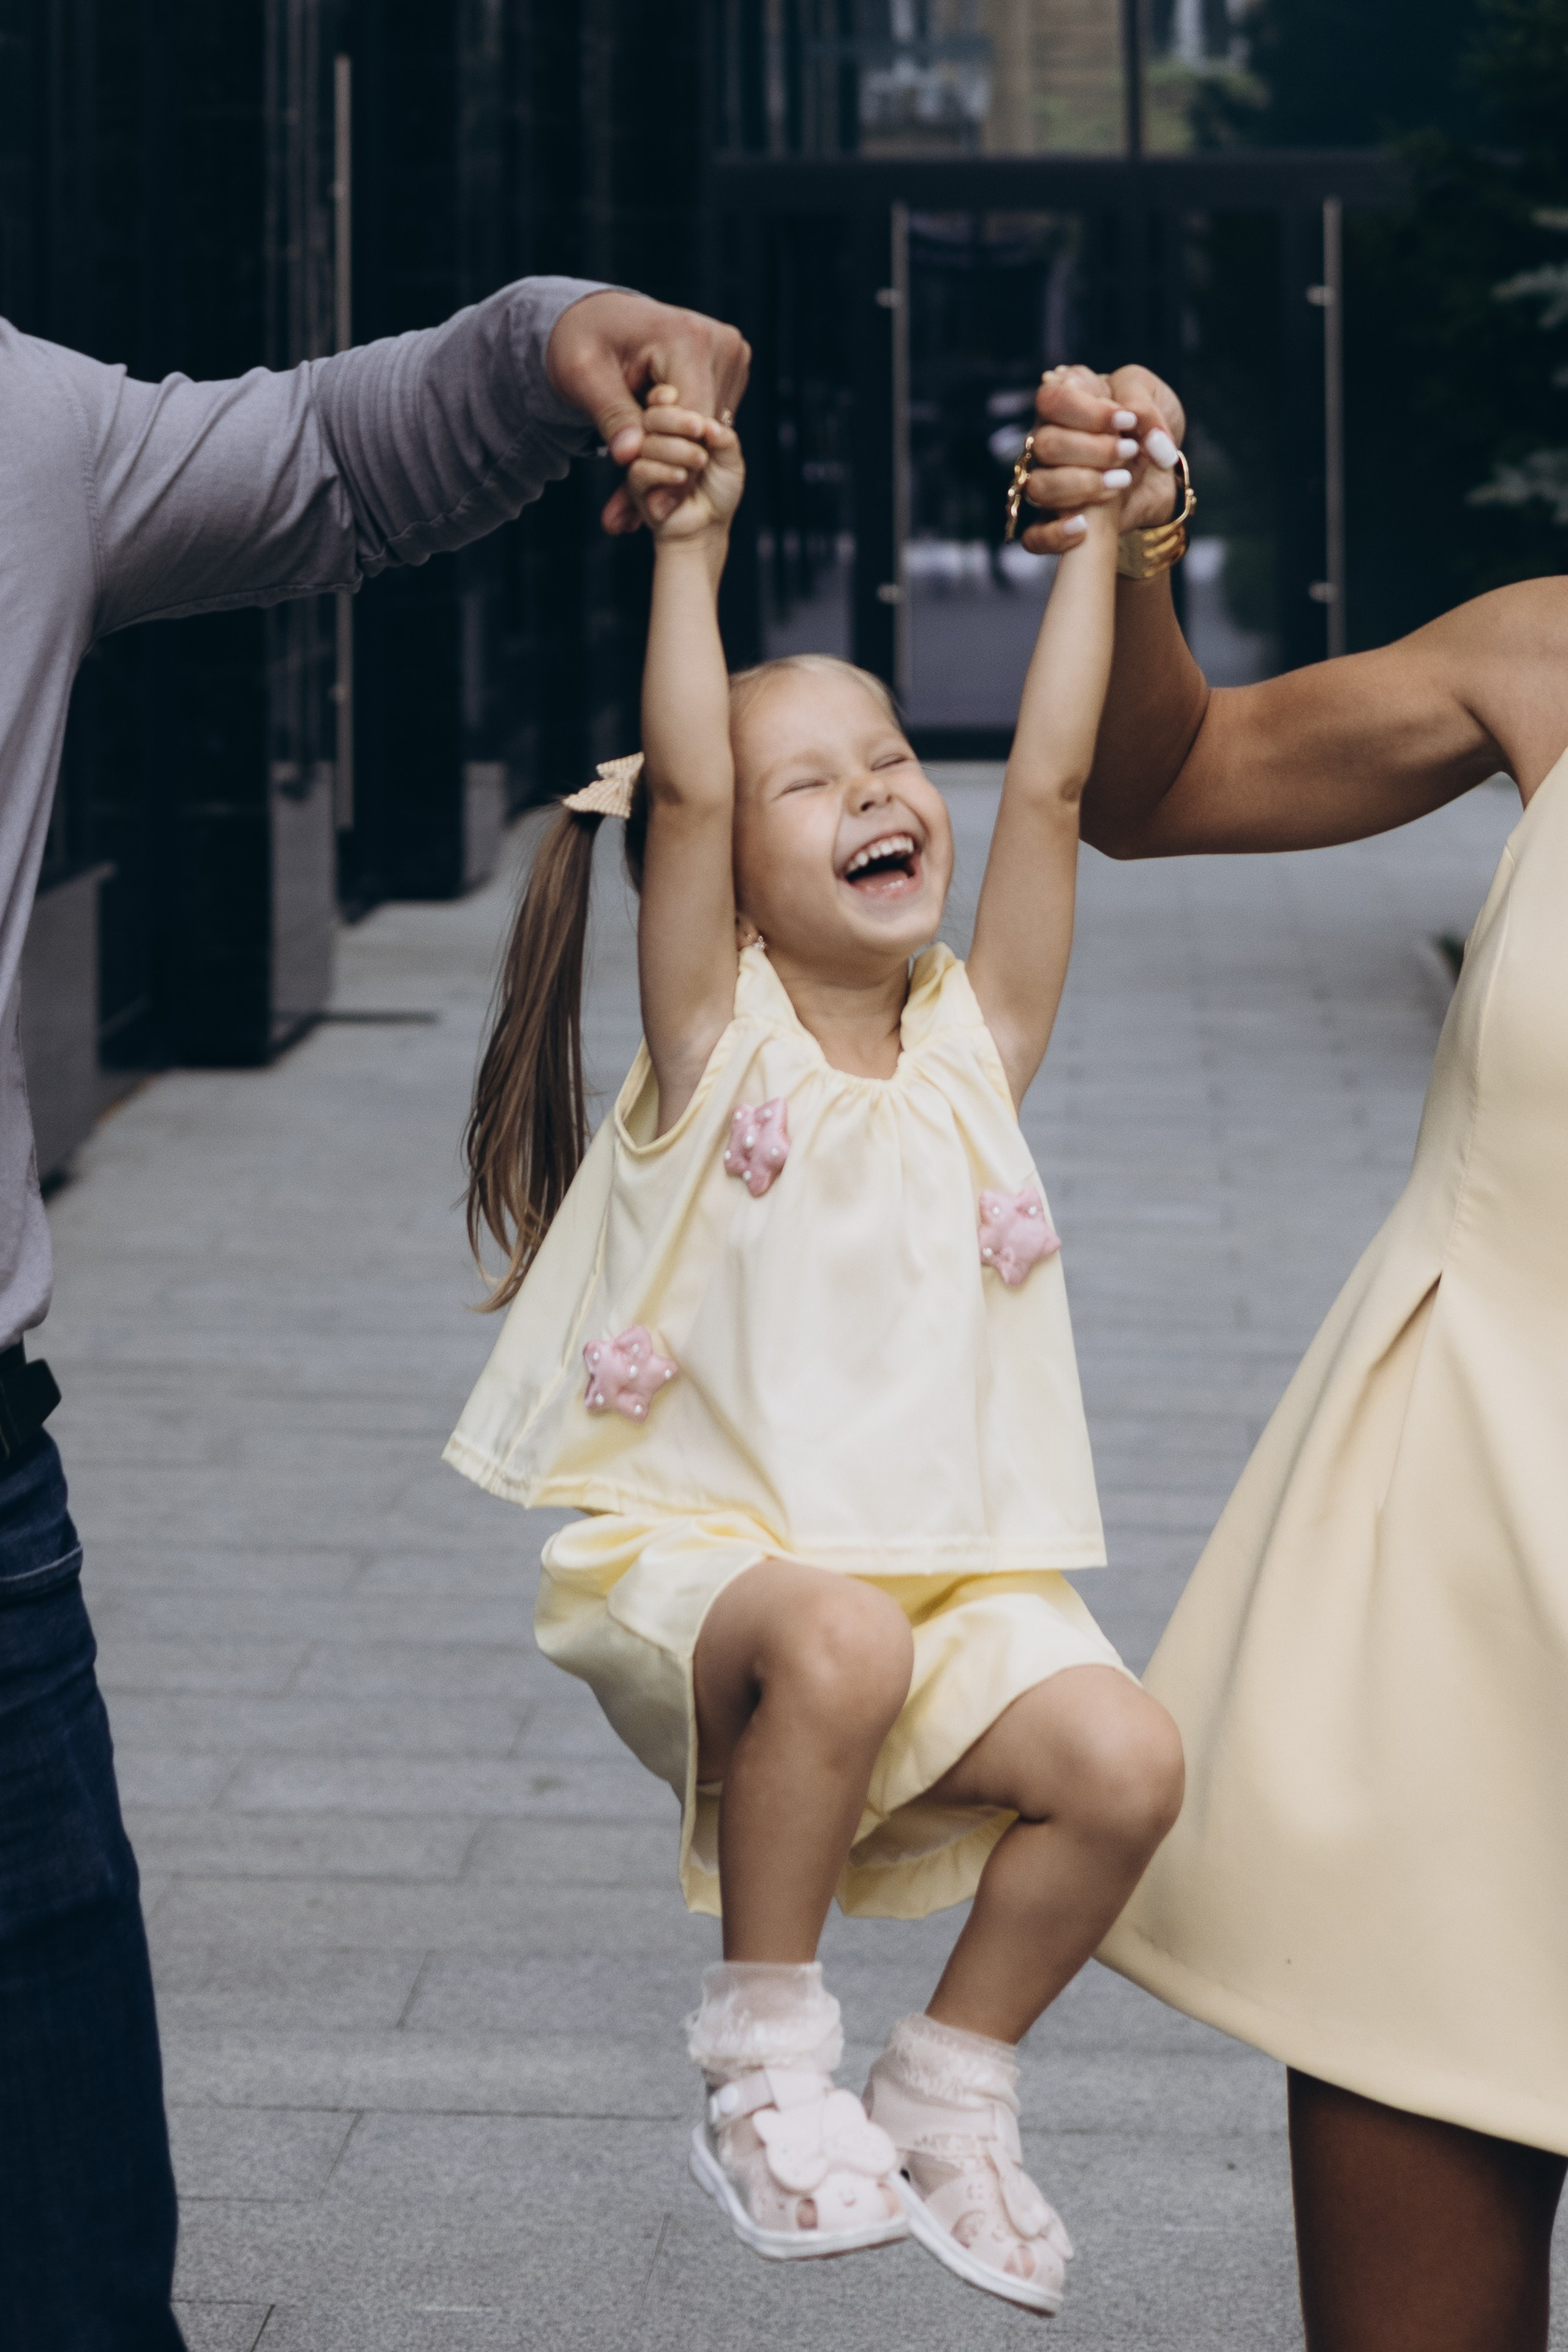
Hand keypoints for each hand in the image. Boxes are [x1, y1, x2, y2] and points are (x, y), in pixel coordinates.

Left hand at [546, 289, 750, 535]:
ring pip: (712, 432)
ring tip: (649, 502)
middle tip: (645, 517)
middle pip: (705, 429)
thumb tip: (629, 457)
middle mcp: (722, 344)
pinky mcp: (732, 370)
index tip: (653, 512)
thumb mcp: (584, 378)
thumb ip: (611, 417)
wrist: (597, 319)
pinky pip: (711, 422)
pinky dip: (686, 447)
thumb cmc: (583, 342)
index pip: (692, 420)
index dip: (674, 469)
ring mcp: (732, 356)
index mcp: (688, 338)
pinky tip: (661, 468)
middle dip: (675, 473)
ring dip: (681, 465)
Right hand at [626, 386, 743, 540]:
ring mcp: (644, 460)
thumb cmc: (718, 491)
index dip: (670, 397)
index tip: (682, 399)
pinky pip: (640, 470)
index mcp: (677, 425)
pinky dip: (662, 471)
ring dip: (675, 450)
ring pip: (647, 442)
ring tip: (699, 461)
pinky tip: (681, 476)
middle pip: (652, 415)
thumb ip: (723, 439)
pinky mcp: (637, 485)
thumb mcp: (730, 460)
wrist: (706, 527)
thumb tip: (708, 426)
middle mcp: (657, 439)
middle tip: (698, 429)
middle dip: (676, 420)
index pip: (664, 400)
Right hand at [1018, 364, 1186, 554]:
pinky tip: (1083, 527)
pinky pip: (1034, 536)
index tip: (1126, 421)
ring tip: (1121, 481)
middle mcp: (1048, 439)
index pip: (1052, 401)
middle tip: (1129, 450)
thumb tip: (1134, 420)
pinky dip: (1056, 534)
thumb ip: (1142, 401)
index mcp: (1065, 402)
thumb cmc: (1150, 427)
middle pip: (1045, 445)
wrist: (1164, 476)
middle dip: (1093, 450)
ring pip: (1039, 486)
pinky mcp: (1055, 520)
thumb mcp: (1155, 397)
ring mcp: (1047, 480)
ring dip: (1083, 485)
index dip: (1087, 412)